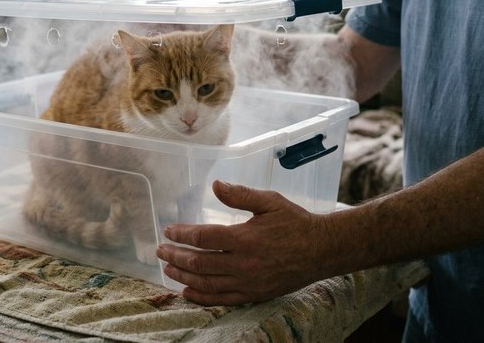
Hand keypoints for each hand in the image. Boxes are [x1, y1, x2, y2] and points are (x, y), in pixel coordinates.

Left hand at [156, 180, 333, 305]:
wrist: (322, 250)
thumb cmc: (295, 222)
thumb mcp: (269, 201)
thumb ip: (240, 195)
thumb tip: (216, 185)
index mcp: (245, 238)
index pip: (203, 238)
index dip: (182, 234)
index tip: (168, 230)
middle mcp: (244, 264)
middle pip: (199, 264)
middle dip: (176, 257)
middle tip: (160, 251)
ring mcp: (248, 282)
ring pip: (206, 284)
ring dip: (183, 278)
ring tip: (168, 269)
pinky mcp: (254, 294)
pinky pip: (221, 300)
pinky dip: (201, 297)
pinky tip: (187, 292)